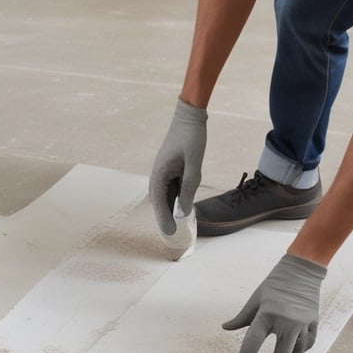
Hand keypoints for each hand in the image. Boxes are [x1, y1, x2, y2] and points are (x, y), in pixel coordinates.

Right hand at [149, 99, 206, 234]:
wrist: (190, 116)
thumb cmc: (192, 138)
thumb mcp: (194, 164)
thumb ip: (189, 187)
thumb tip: (183, 210)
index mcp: (159, 173)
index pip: (159, 202)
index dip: (164, 220)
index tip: (170, 233)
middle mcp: (158, 174)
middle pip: (160, 202)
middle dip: (166, 218)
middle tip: (174, 235)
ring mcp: (164, 172)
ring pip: (166, 196)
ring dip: (171, 209)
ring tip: (179, 226)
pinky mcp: (171, 169)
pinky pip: (172, 188)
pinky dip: (177, 198)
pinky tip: (184, 207)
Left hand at [222, 254, 326, 352]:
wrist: (301, 269)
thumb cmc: (274, 284)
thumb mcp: (255, 299)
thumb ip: (241, 317)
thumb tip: (225, 327)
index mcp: (267, 314)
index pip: (252, 343)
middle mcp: (286, 320)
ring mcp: (302, 322)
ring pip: (296, 352)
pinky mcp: (313, 321)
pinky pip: (308, 344)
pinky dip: (301, 351)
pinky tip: (294, 351)